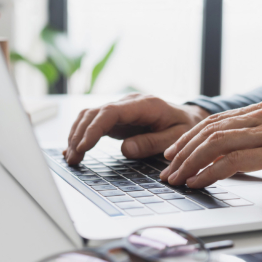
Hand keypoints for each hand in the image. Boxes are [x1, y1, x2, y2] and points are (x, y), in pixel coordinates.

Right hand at [64, 94, 209, 164]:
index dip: (93, 129)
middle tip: (73, 159)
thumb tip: (126, 149)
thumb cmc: (185, 126)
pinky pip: (95, 123)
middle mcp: (129, 103)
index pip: (110, 112)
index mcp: (144, 104)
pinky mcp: (118, 118)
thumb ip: (152, 142)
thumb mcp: (176, 136)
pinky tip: (74, 149)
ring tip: (71, 158)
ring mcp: (122, 110)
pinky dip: (82, 134)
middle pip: (94, 113)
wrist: (189, 117)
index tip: (83, 147)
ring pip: (90, 116)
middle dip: (79, 135)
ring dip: (77, 135)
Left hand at [160, 100, 261, 193]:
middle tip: (167, 167)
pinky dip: (209, 172)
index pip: (217, 121)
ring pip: (216, 143)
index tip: (174, 151)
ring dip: (190, 162)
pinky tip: (198, 182)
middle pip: (210, 129)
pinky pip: (232, 161)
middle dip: (183, 150)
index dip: (190, 137)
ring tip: (176, 178)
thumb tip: (232, 157)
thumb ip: (261, 141)